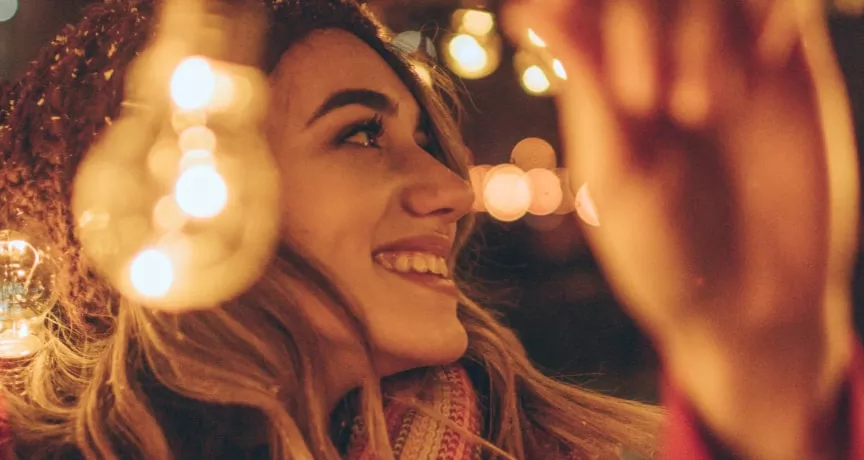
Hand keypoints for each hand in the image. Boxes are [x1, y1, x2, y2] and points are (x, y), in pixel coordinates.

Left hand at [503, 1, 858, 456]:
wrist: (751, 303)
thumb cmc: (662, 253)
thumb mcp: (616, 176)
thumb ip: (586, 89)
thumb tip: (528, 11)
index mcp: (599, 86)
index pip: (580, 4)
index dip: (580, 2)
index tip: (585, 38)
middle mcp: (657, 62)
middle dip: (640, 23)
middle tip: (653, 102)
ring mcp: (722, 59)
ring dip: (702, 30)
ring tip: (710, 109)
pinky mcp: (783, 68)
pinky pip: (778, 5)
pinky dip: (771, 14)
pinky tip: (766, 64)